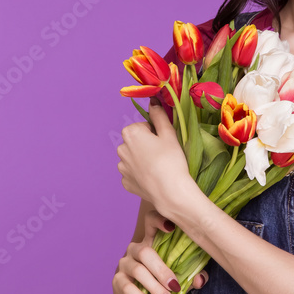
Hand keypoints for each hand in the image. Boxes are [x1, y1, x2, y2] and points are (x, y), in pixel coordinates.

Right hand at [113, 208, 208, 293]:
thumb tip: (199, 280)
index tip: (171, 228)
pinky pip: (127, 288)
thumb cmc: (163, 286)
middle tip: (175, 287)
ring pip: (138, 271)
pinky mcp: (116, 281)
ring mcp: (124, 264)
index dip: (158, 221)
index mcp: (152, 241)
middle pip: (145, 252)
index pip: (150, 221)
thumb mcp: (181, 279)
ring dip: (154, 288)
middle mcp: (135, 249)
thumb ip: (192, 276)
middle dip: (162, 271)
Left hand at [117, 101, 191, 216]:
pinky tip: (153, 178)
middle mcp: (121, 149)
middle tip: (163, 154)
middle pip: (135, 141)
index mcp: (130, 134)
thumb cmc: (171, 160)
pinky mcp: (126, 182)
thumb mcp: (169, 134)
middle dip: (146, 145)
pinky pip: (133, 173)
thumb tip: (152, 101)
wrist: (170, 192)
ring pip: (133, 157)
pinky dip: (141, 174)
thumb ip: (159, 116)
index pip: (142, 126)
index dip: (154, 132)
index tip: (163, 141)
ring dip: (142, 159)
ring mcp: (122, 168)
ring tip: (158, 167)